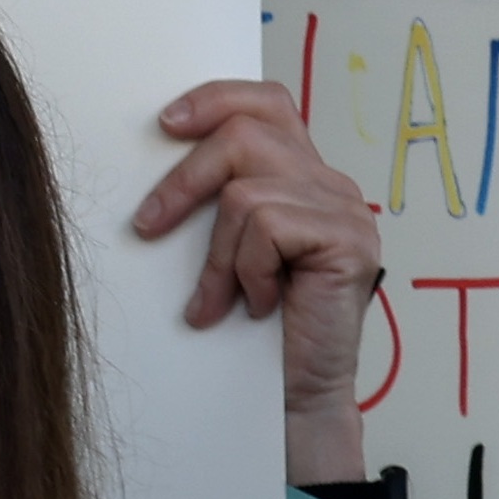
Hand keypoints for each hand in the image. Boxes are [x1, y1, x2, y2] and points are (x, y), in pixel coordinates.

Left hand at [140, 80, 383, 486]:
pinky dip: (247, 270)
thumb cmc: (260, 332)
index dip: (217, 99)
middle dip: (185, 178)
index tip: (165, 124)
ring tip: (215, 300)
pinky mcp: (349, 241)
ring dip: (217, 254)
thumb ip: (223, 202)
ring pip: (247, 190)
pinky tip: (258, 305)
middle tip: (148, 226)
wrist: (297, 398)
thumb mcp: (232, 251)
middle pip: (248, 132)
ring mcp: (347, 211)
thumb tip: (159, 160)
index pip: (269, 102)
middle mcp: (333, 185)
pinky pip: (267, 226)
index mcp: (306, 177)